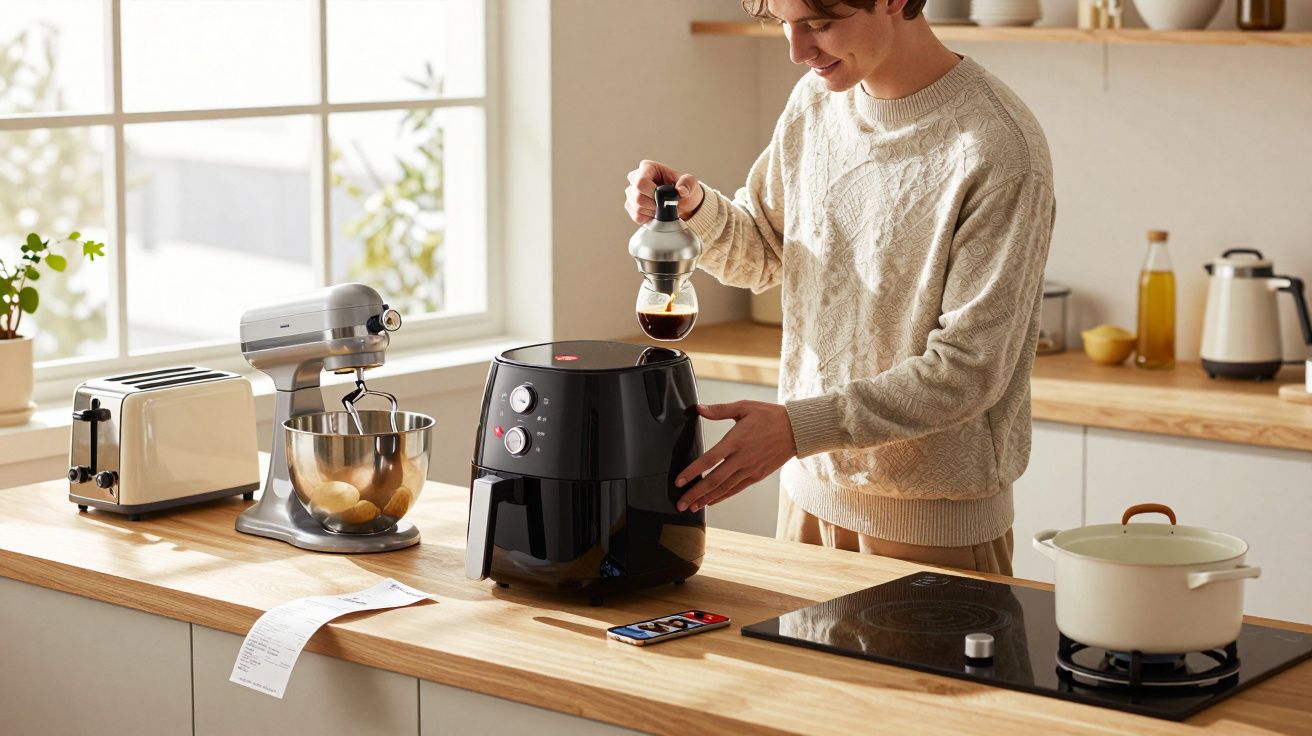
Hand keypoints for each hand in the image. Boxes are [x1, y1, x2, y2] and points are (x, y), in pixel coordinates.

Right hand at [625, 160, 704, 223]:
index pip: (641, 182)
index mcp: (648, 167)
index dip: (652, 194)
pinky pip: (637, 216)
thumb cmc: (683, 189)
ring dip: (653, 212)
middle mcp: (636, 178)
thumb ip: (688, 184)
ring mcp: (631, 192)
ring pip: (637, 208)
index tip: (665, 197)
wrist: (682, 202)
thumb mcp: (690, 183)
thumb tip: (681, 190)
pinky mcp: (630, 205)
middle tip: (665, 204)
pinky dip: (649, 218)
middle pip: (637, 197)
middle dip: (654, 205)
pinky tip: (656, 213)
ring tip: (662, 208)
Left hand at [675, 401, 796, 512]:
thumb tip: (699, 408)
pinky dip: (722, 496)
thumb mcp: (744, 407)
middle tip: (680, 504)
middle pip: (714, 480)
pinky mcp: (757, 475)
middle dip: (695, 494)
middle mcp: (742, 458)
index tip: (678, 481)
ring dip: (706, 499)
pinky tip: (711, 501)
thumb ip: (720, 410)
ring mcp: (750, 469)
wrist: (796, 430)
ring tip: (691, 507)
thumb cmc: (770, 416)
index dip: (692, 472)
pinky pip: (736, 489)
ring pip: (724, 488)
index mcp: (736, 440)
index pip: (709, 460)